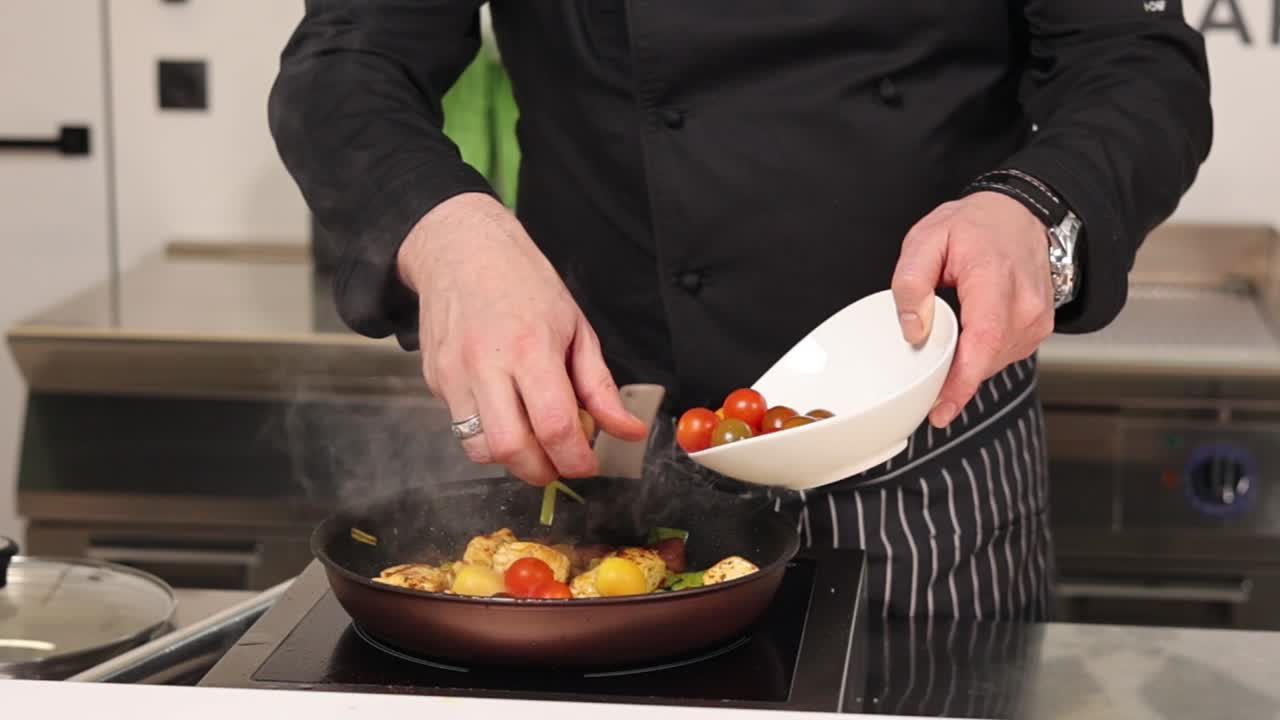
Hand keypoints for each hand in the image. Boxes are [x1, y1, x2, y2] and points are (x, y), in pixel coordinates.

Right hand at [397, 193, 647, 484]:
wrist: (459, 249)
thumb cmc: (524, 282)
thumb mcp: (576, 327)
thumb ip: (600, 387)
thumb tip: (628, 431)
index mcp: (531, 347)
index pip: (553, 425)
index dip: (575, 459)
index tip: (588, 464)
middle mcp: (486, 364)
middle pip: (510, 449)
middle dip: (540, 471)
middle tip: (559, 464)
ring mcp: (453, 374)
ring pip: (479, 449)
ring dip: (510, 459)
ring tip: (531, 441)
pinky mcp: (434, 380)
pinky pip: (460, 427)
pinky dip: (487, 435)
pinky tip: (504, 413)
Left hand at [891, 191, 1053, 427]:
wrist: (1020, 212)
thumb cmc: (975, 225)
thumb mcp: (926, 239)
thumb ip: (911, 283)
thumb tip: (913, 329)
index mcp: (995, 278)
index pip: (983, 340)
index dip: (962, 381)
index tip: (941, 409)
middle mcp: (1026, 303)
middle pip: (987, 358)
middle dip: (953, 376)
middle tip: (924, 379)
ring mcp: (1038, 318)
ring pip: (995, 361)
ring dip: (967, 363)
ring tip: (946, 343)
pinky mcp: (1039, 328)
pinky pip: (1005, 355)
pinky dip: (982, 355)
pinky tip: (968, 338)